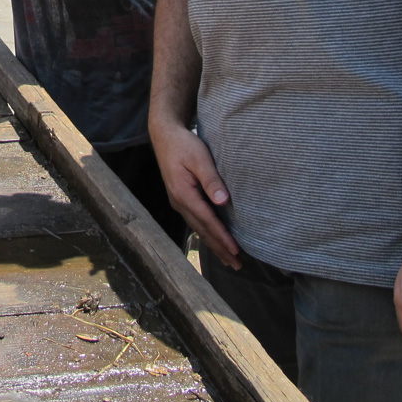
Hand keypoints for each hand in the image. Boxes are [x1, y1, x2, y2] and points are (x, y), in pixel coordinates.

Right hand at [152, 118, 240, 266]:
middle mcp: (179, 202)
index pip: (207, 221)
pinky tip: (213, 240)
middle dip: (220, 249)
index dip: (222, 237)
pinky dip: (206, 234)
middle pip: (202, 231)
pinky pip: (195, 222)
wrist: (164, 136)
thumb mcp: (200, 157)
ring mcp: (178, 202)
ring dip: (214, 244)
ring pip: (198, 229)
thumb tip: (223, 202)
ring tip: (228, 259)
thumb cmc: (184, 144)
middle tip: (237, 265)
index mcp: (183, 194)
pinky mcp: (181, 199)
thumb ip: (211, 179)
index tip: (236, 251)